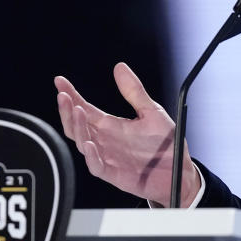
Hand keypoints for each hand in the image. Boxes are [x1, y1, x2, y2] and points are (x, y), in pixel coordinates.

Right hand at [54, 62, 200, 206]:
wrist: (180, 171)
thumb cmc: (165, 144)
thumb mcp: (152, 112)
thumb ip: (134, 92)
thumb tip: (120, 67)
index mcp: (111, 125)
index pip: (85, 108)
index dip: (71, 95)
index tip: (60, 82)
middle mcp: (105, 141)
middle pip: (76, 125)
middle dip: (67, 110)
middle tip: (63, 95)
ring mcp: (108, 157)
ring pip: (82, 143)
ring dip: (77, 127)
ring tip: (77, 111)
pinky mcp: (114, 173)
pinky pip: (96, 166)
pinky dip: (91, 156)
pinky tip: (89, 143)